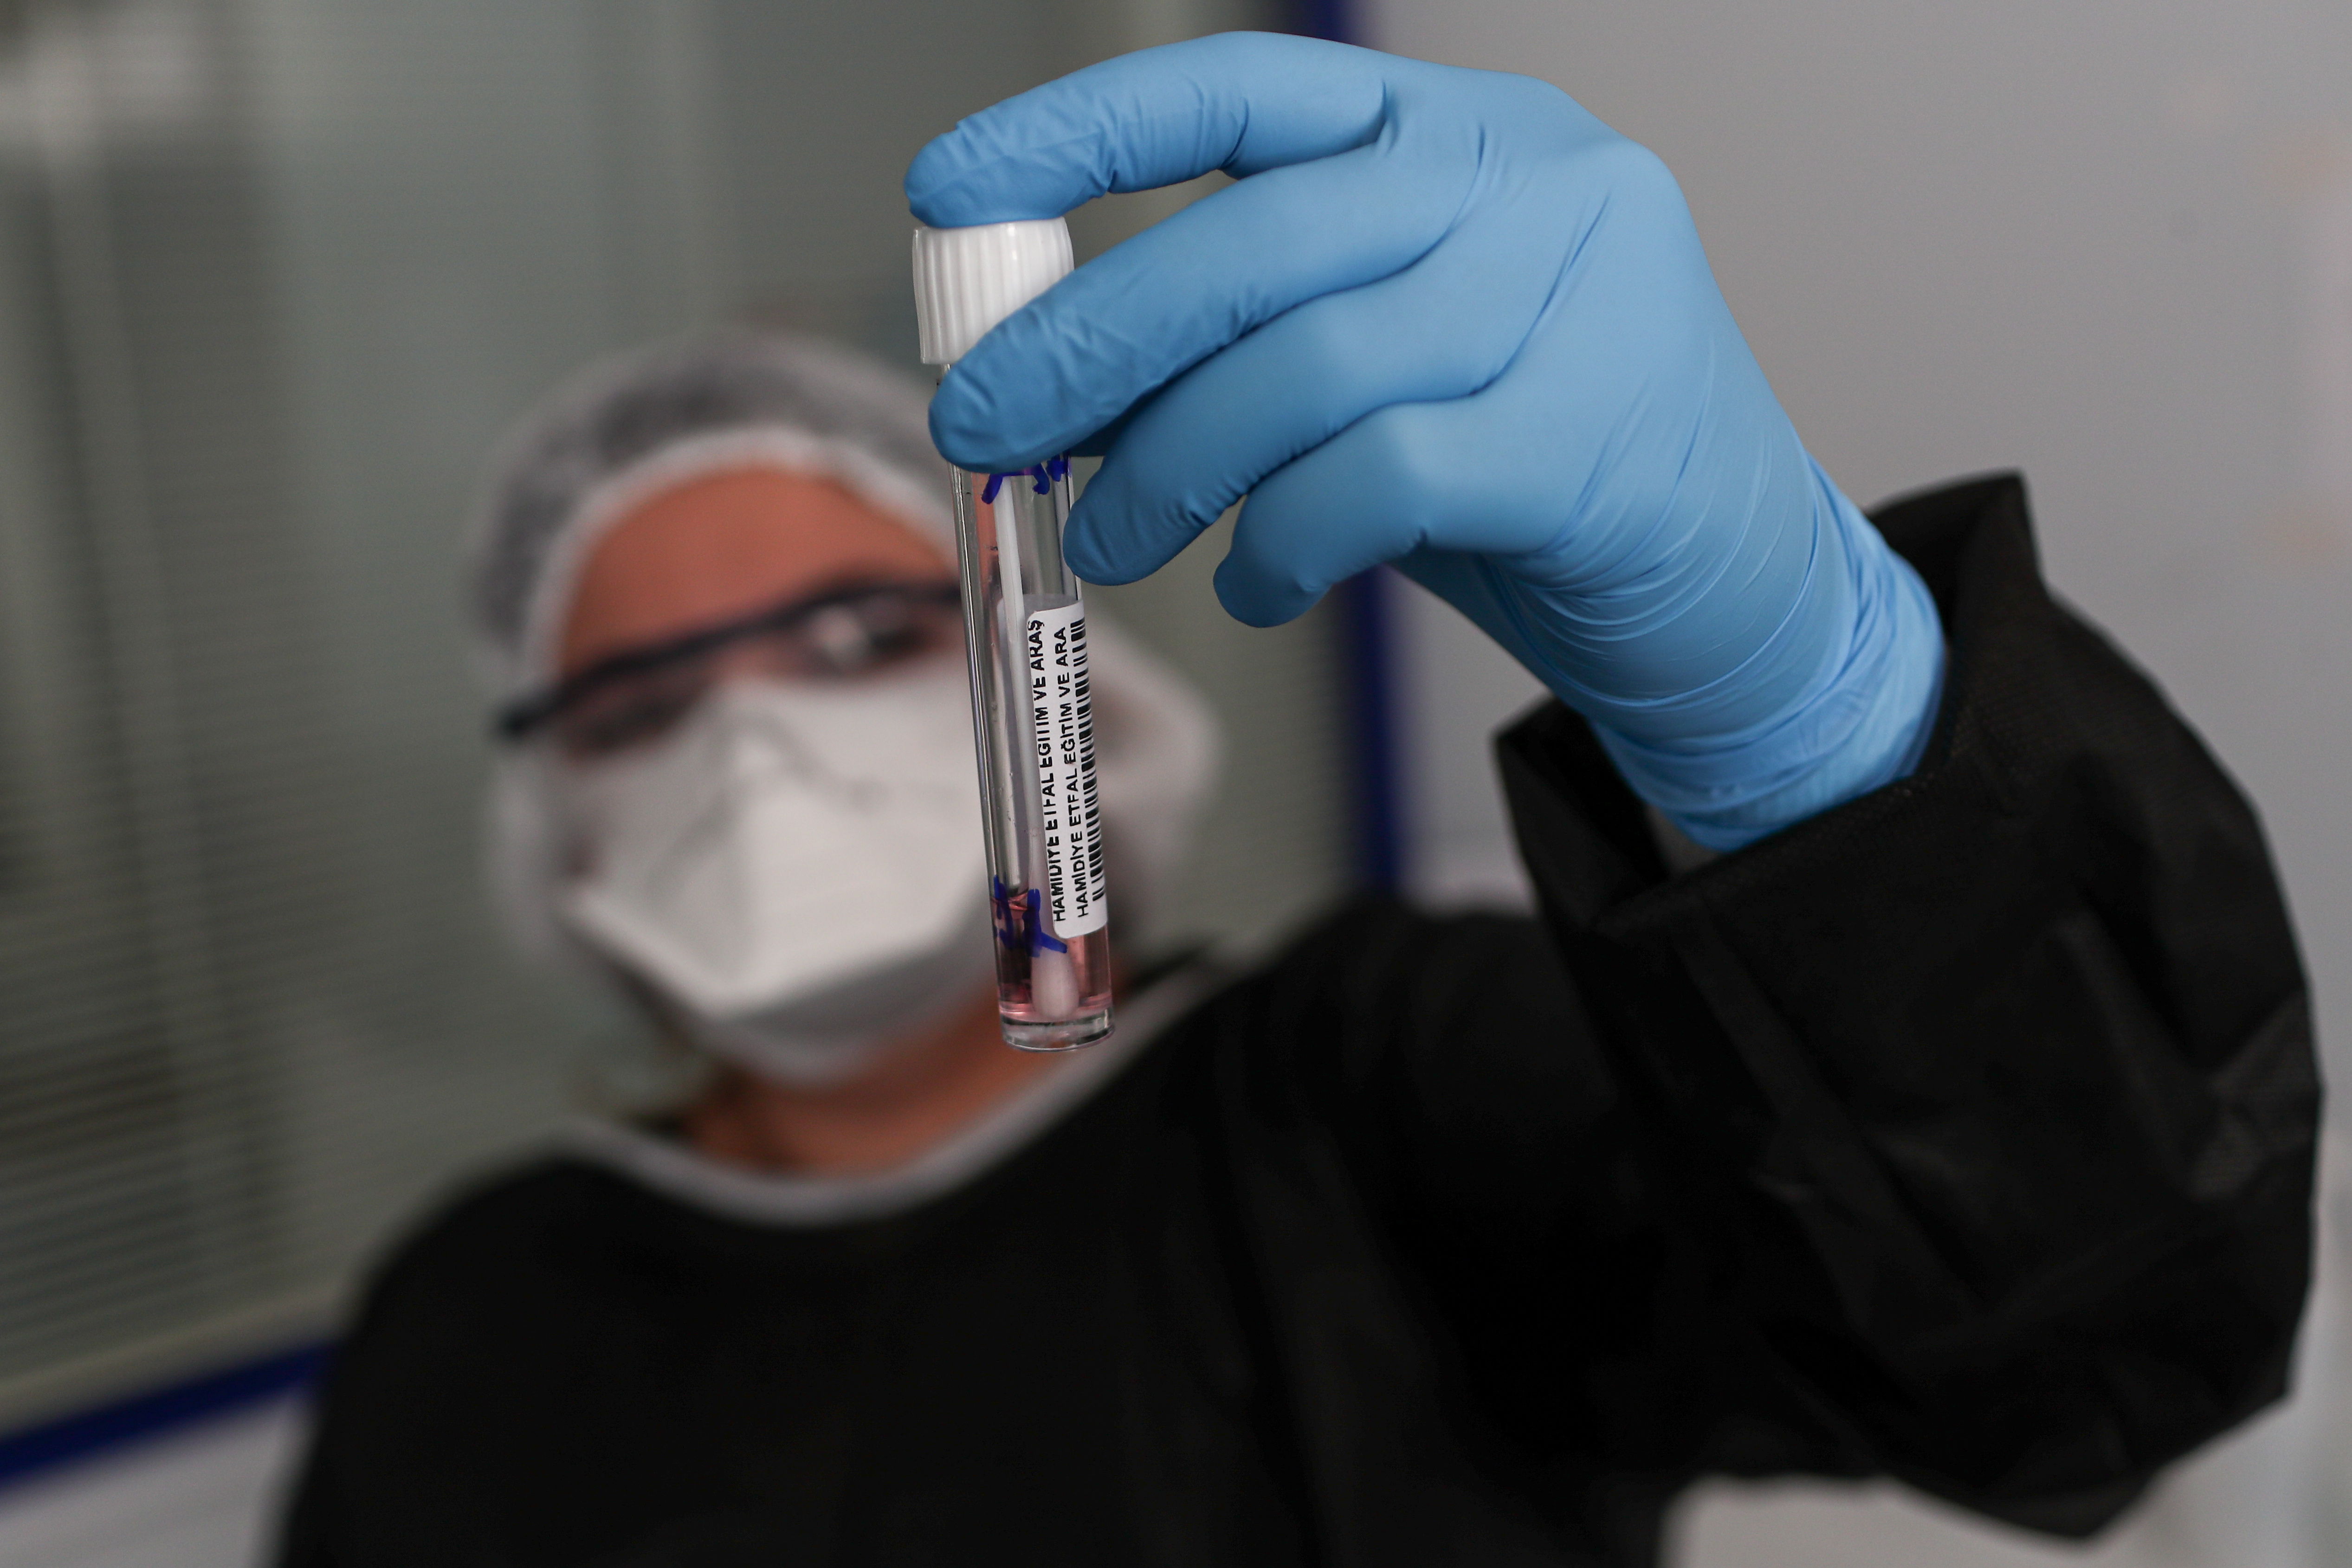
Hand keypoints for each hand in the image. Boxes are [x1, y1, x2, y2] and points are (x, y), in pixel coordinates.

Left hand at [908, 33, 1941, 848]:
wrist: (1742, 593)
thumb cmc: (1539, 466)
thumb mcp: (1387, 365)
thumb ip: (1248, 343)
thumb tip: (1051, 376)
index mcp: (1466, 134)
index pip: (1251, 88)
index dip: (1089, 131)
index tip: (953, 191)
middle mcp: (1535, 183)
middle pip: (1258, 240)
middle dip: (1091, 341)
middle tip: (989, 427)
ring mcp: (1581, 302)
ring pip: (1308, 368)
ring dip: (1172, 468)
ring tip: (1117, 539)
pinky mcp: (1593, 441)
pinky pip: (1374, 480)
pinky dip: (1281, 542)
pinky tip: (1256, 580)